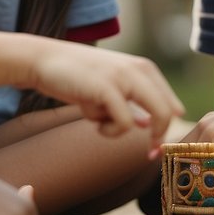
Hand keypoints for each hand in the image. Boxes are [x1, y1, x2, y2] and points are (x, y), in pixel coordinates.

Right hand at [29, 44, 183, 150]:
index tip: (156, 148)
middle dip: (159, 138)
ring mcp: (125, 77)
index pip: (170, 103)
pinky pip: (125, 123)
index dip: (166, 128)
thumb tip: (147, 125)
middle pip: (168, 113)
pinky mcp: (108, 88)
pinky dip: (109, 130)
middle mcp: (139, 70)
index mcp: (143, 68)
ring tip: (97, 120)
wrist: (43, 60)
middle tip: (150, 154)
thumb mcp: (108, 86)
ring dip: (122, 131)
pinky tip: (89, 117)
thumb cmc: (76, 76)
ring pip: (155, 118)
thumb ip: (129, 103)